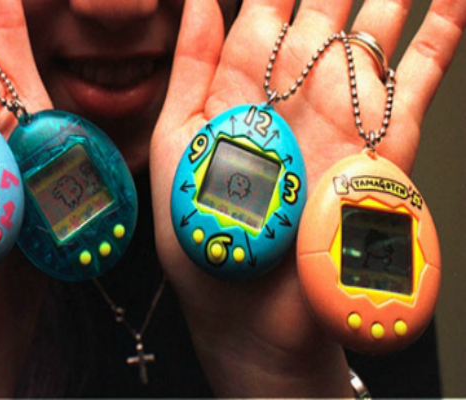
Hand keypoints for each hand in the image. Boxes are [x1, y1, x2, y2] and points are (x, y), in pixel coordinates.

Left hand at [150, 0, 465, 395]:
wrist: (252, 317)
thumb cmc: (204, 240)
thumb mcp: (176, 146)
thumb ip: (189, 70)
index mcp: (240, 94)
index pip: (260, 14)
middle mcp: (293, 100)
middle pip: (319, 16)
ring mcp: (342, 119)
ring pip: (371, 36)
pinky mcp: (382, 147)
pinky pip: (418, 82)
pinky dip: (439, 38)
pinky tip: (453, 1)